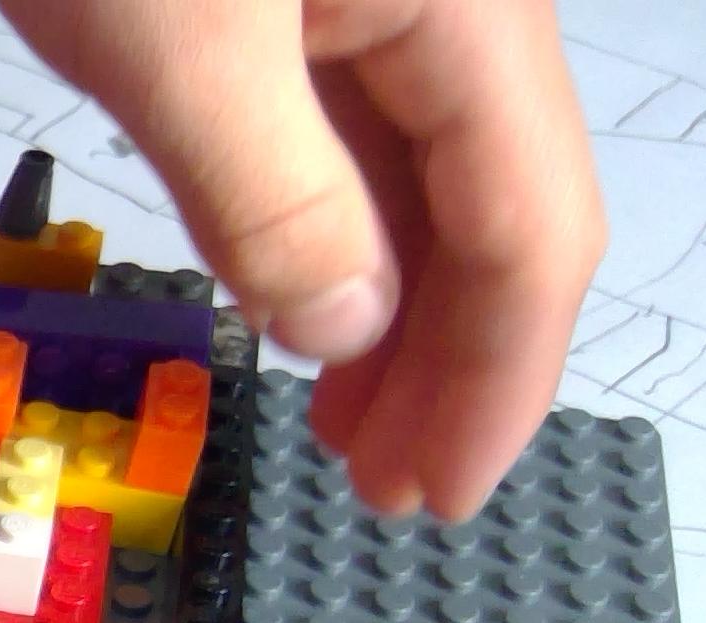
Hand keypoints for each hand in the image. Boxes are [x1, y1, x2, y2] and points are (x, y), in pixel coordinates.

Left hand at [0, 0, 604, 520]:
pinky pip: (349, 141)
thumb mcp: (177, 48)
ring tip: (344, 430)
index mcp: (472, 12)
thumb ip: (269, 195)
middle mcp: (458, 8)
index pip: (528, 228)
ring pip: (421, 186)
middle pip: (493, 214)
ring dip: (387, 314)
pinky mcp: (304, 2)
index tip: (445, 491)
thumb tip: (342, 331)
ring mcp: (384, 0)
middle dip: (446, 364)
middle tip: (385, 489)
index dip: (494, 379)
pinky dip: (330, 239)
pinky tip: (300, 309)